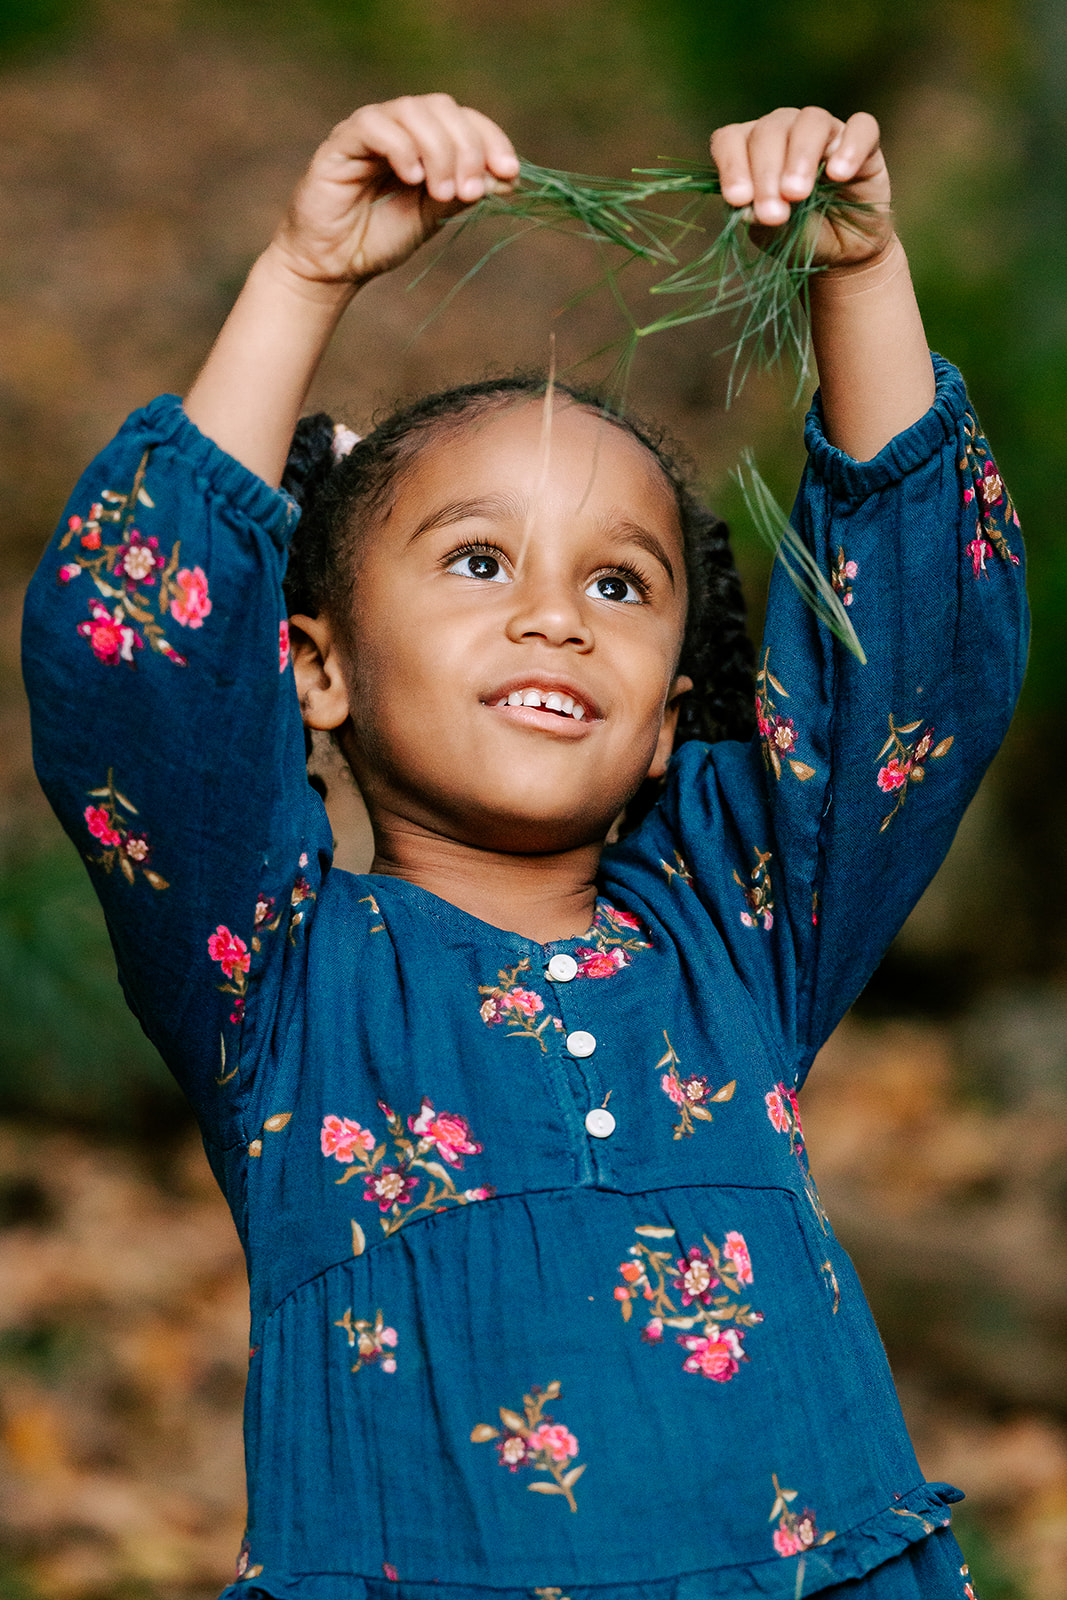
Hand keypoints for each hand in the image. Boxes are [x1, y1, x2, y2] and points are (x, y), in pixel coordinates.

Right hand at [269, 93, 518, 287]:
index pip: (465, 119)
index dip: (491, 139)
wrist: (335, 264)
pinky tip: (413, 178)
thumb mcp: (433, 216)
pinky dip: (402, 148)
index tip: (509, 173)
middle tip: (470, 191)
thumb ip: (463, 193)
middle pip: (443, 108)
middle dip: (466, 149)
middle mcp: (399, 126)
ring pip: (412, 111)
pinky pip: (374, 127)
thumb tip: (506, 178)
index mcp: (425, 139)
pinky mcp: (342, 142)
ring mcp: (370, 130)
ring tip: (441, 192)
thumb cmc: (381, 238)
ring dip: (438, 150)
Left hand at [710, 107, 893, 269]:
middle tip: (773, 214)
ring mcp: (826, 132)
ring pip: (811, 121)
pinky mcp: (864, 141)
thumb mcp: (772, 234)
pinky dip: (850, 146)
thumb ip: (759, 217)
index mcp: (751, 149)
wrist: (842, 254)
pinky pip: (862, 128)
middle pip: (770, 130)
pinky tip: (839, 174)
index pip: (731, 138)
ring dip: (800, 156)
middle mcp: (785, 131)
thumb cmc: (798, 237)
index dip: (732, 164)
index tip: (739, 199)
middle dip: (766, 172)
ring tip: (797, 194)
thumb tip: (747, 206)